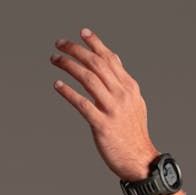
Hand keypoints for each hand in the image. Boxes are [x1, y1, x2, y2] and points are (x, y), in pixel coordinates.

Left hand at [51, 28, 158, 180]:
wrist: (140, 161)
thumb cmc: (134, 132)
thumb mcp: (134, 102)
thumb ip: (122, 80)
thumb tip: (114, 57)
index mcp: (130, 88)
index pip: (110, 59)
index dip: (95, 43)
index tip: (82, 33)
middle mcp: (122, 95)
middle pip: (96, 64)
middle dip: (76, 50)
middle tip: (60, 44)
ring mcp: (113, 110)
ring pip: (88, 79)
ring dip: (69, 65)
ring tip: (55, 59)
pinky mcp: (102, 125)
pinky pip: (82, 104)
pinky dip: (68, 92)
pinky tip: (57, 85)